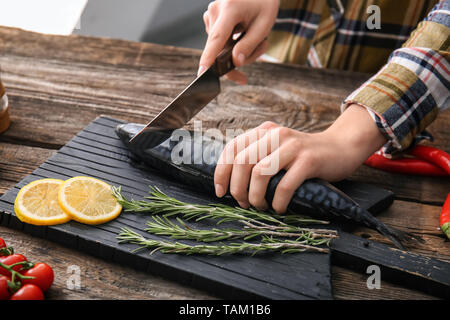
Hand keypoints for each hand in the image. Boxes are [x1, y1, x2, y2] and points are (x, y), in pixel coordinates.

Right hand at [199, 0, 279, 84]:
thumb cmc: (264, 4)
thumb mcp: (264, 25)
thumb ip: (249, 45)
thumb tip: (236, 62)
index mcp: (230, 9)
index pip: (217, 38)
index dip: (209, 57)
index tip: (202, 72)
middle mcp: (215, 11)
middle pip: (220, 49)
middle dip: (238, 58)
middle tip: (260, 49)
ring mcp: (210, 15)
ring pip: (220, 48)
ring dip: (238, 51)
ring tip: (257, 39)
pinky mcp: (210, 19)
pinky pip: (219, 42)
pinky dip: (232, 45)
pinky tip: (244, 35)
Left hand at [214, 105, 386, 212]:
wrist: (340, 147)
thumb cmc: (303, 156)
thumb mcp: (276, 148)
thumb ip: (257, 156)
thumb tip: (231, 183)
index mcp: (263, 132)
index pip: (232, 148)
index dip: (221, 171)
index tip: (221, 192)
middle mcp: (275, 135)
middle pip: (242, 162)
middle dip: (237, 188)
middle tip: (243, 203)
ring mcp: (292, 146)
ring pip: (260, 173)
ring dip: (256, 196)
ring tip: (261, 207)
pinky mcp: (308, 160)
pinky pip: (285, 185)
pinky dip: (278, 202)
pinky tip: (280, 208)